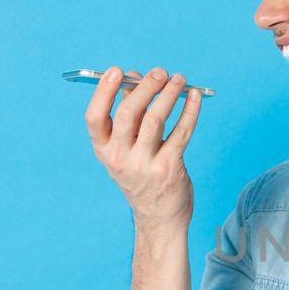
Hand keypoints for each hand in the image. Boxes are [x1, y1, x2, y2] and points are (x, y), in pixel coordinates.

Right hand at [85, 66, 204, 232]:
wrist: (159, 218)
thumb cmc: (142, 176)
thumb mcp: (126, 150)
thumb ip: (128, 115)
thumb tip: (132, 77)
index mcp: (104, 151)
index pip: (94, 118)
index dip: (104, 92)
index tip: (118, 70)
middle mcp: (120, 159)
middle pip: (128, 113)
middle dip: (145, 87)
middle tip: (160, 72)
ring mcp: (144, 165)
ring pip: (156, 119)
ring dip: (169, 94)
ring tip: (179, 79)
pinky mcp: (169, 169)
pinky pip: (181, 132)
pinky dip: (190, 111)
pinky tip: (195, 97)